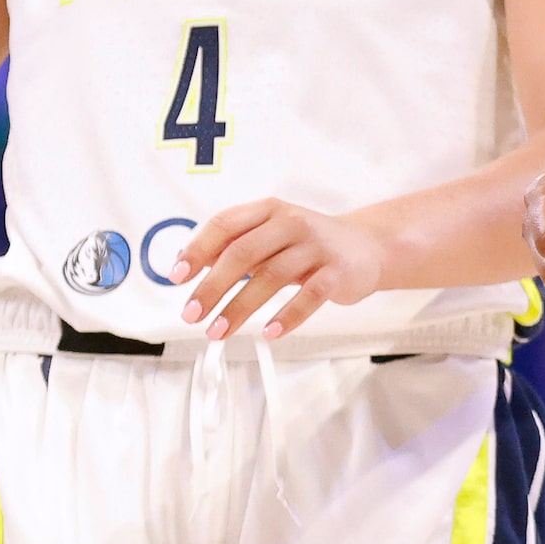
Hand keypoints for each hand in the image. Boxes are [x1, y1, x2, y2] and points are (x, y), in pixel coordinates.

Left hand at [172, 200, 386, 339]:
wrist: (367, 246)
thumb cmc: (309, 244)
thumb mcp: (272, 235)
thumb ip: (236, 246)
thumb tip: (188, 264)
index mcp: (269, 210)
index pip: (225, 224)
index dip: (198, 249)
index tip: (177, 277)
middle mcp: (291, 223)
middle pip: (243, 253)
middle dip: (212, 286)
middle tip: (191, 314)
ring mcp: (316, 246)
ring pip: (271, 277)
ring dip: (240, 308)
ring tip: (218, 331)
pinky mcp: (337, 272)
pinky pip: (309, 296)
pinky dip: (287, 317)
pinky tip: (269, 333)